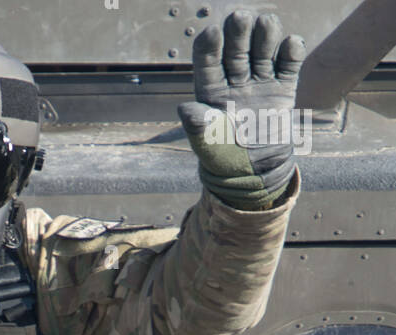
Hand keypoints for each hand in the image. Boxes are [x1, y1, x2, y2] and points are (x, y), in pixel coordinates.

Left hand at [178, 9, 304, 209]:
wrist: (256, 174)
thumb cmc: (224, 160)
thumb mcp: (206, 145)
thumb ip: (197, 126)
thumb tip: (185, 109)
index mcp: (210, 87)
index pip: (207, 57)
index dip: (209, 43)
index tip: (213, 33)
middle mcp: (234, 77)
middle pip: (236, 44)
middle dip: (239, 29)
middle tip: (242, 18)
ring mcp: (259, 78)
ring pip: (262, 44)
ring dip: (265, 31)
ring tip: (266, 26)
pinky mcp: (283, 84)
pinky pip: (289, 60)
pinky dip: (292, 48)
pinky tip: (290, 45)